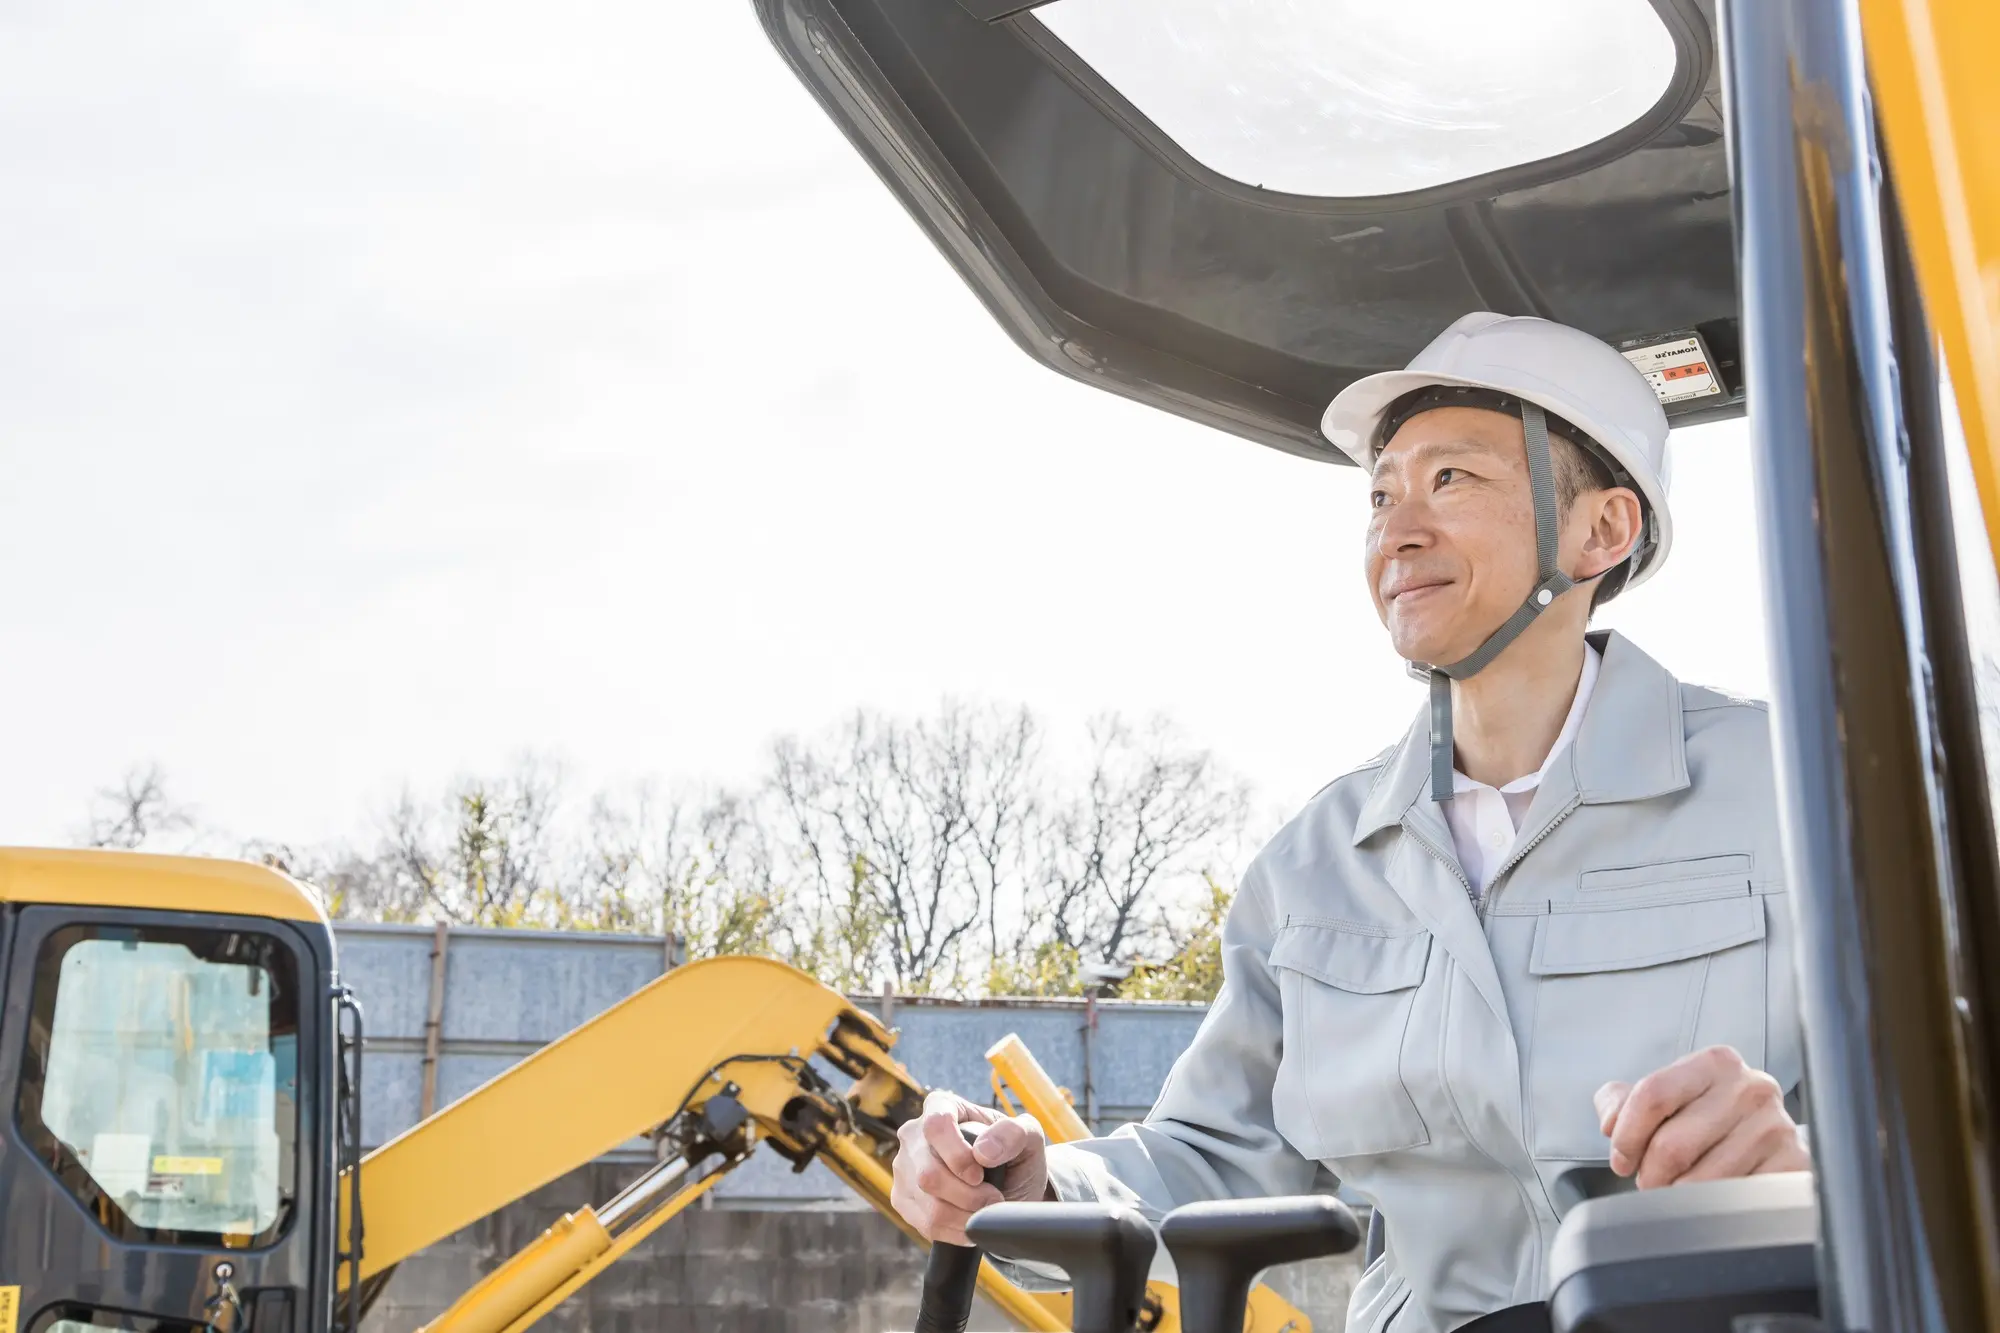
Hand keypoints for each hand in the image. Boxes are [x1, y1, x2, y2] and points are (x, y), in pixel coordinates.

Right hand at [891, 1089, 1050, 1244]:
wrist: (1010, 1186)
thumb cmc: (1015, 1154)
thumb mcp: (1028, 1136)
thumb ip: (1013, 1133)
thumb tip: (983, 1152)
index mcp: (942, 1106)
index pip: (935, 1126)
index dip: (957, 1156)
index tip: (980, 1175)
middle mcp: (915, 1135)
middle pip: (928, 1174)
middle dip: (967, 1195)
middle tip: (994, 1199)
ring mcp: (905, 1168)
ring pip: (927, 1204)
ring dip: (964, 1216)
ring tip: (985, 1210)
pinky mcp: (904, 1200)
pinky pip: (925, 1224)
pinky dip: (955, 1230)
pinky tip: (971, 1222)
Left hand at [1594, 1046, 1808, 1189]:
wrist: (1771, 1148)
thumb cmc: (1710, 1123)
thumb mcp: (1668, 1101)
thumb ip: (1625, 1102)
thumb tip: (1611, 1121)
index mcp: (1715, 1063)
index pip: (1651, 1095)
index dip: (1626, 1135)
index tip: (1621, 1160)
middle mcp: (1751, 1088)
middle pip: (1671, 1144)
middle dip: (1650, 1174)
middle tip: (1652, 1183)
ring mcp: (1776, 1127)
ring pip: (1700, 1180)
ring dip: (1679, 1197)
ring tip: (1681, 1193)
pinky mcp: (1794, 1167)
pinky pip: (1735, 1200)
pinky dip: (1714, 1209)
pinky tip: (1713, 1202)